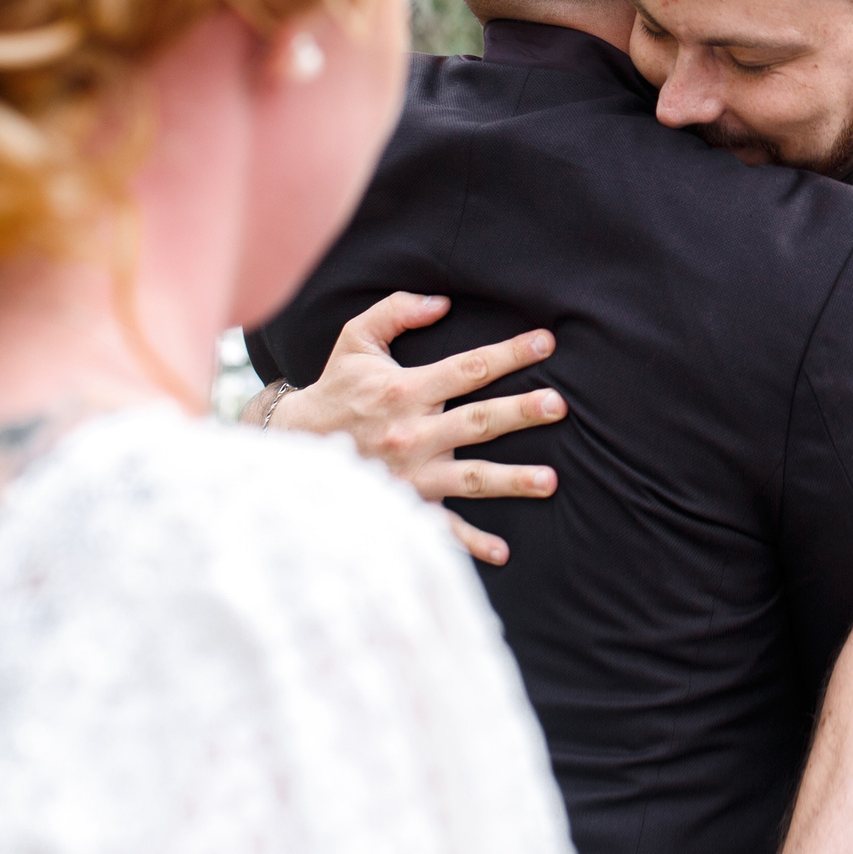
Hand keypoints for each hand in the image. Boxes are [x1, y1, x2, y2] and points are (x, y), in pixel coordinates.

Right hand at [258, 292, 567, 563]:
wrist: (294, 446)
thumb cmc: (335, 389)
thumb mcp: (356, 340)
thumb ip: (396, 312)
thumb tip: (441, 300)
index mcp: (405, 390)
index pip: (468, 368)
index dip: (509, 353)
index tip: (547, 341)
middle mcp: (413, 433)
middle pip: (478, 422)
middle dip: (520, 413)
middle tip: (558, 405)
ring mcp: (411, 474)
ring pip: (470, 478)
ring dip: (511, 480)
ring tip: (551, 481)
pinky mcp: (404, 505)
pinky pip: (442, 527)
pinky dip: (471, 542)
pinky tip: (503, 552)